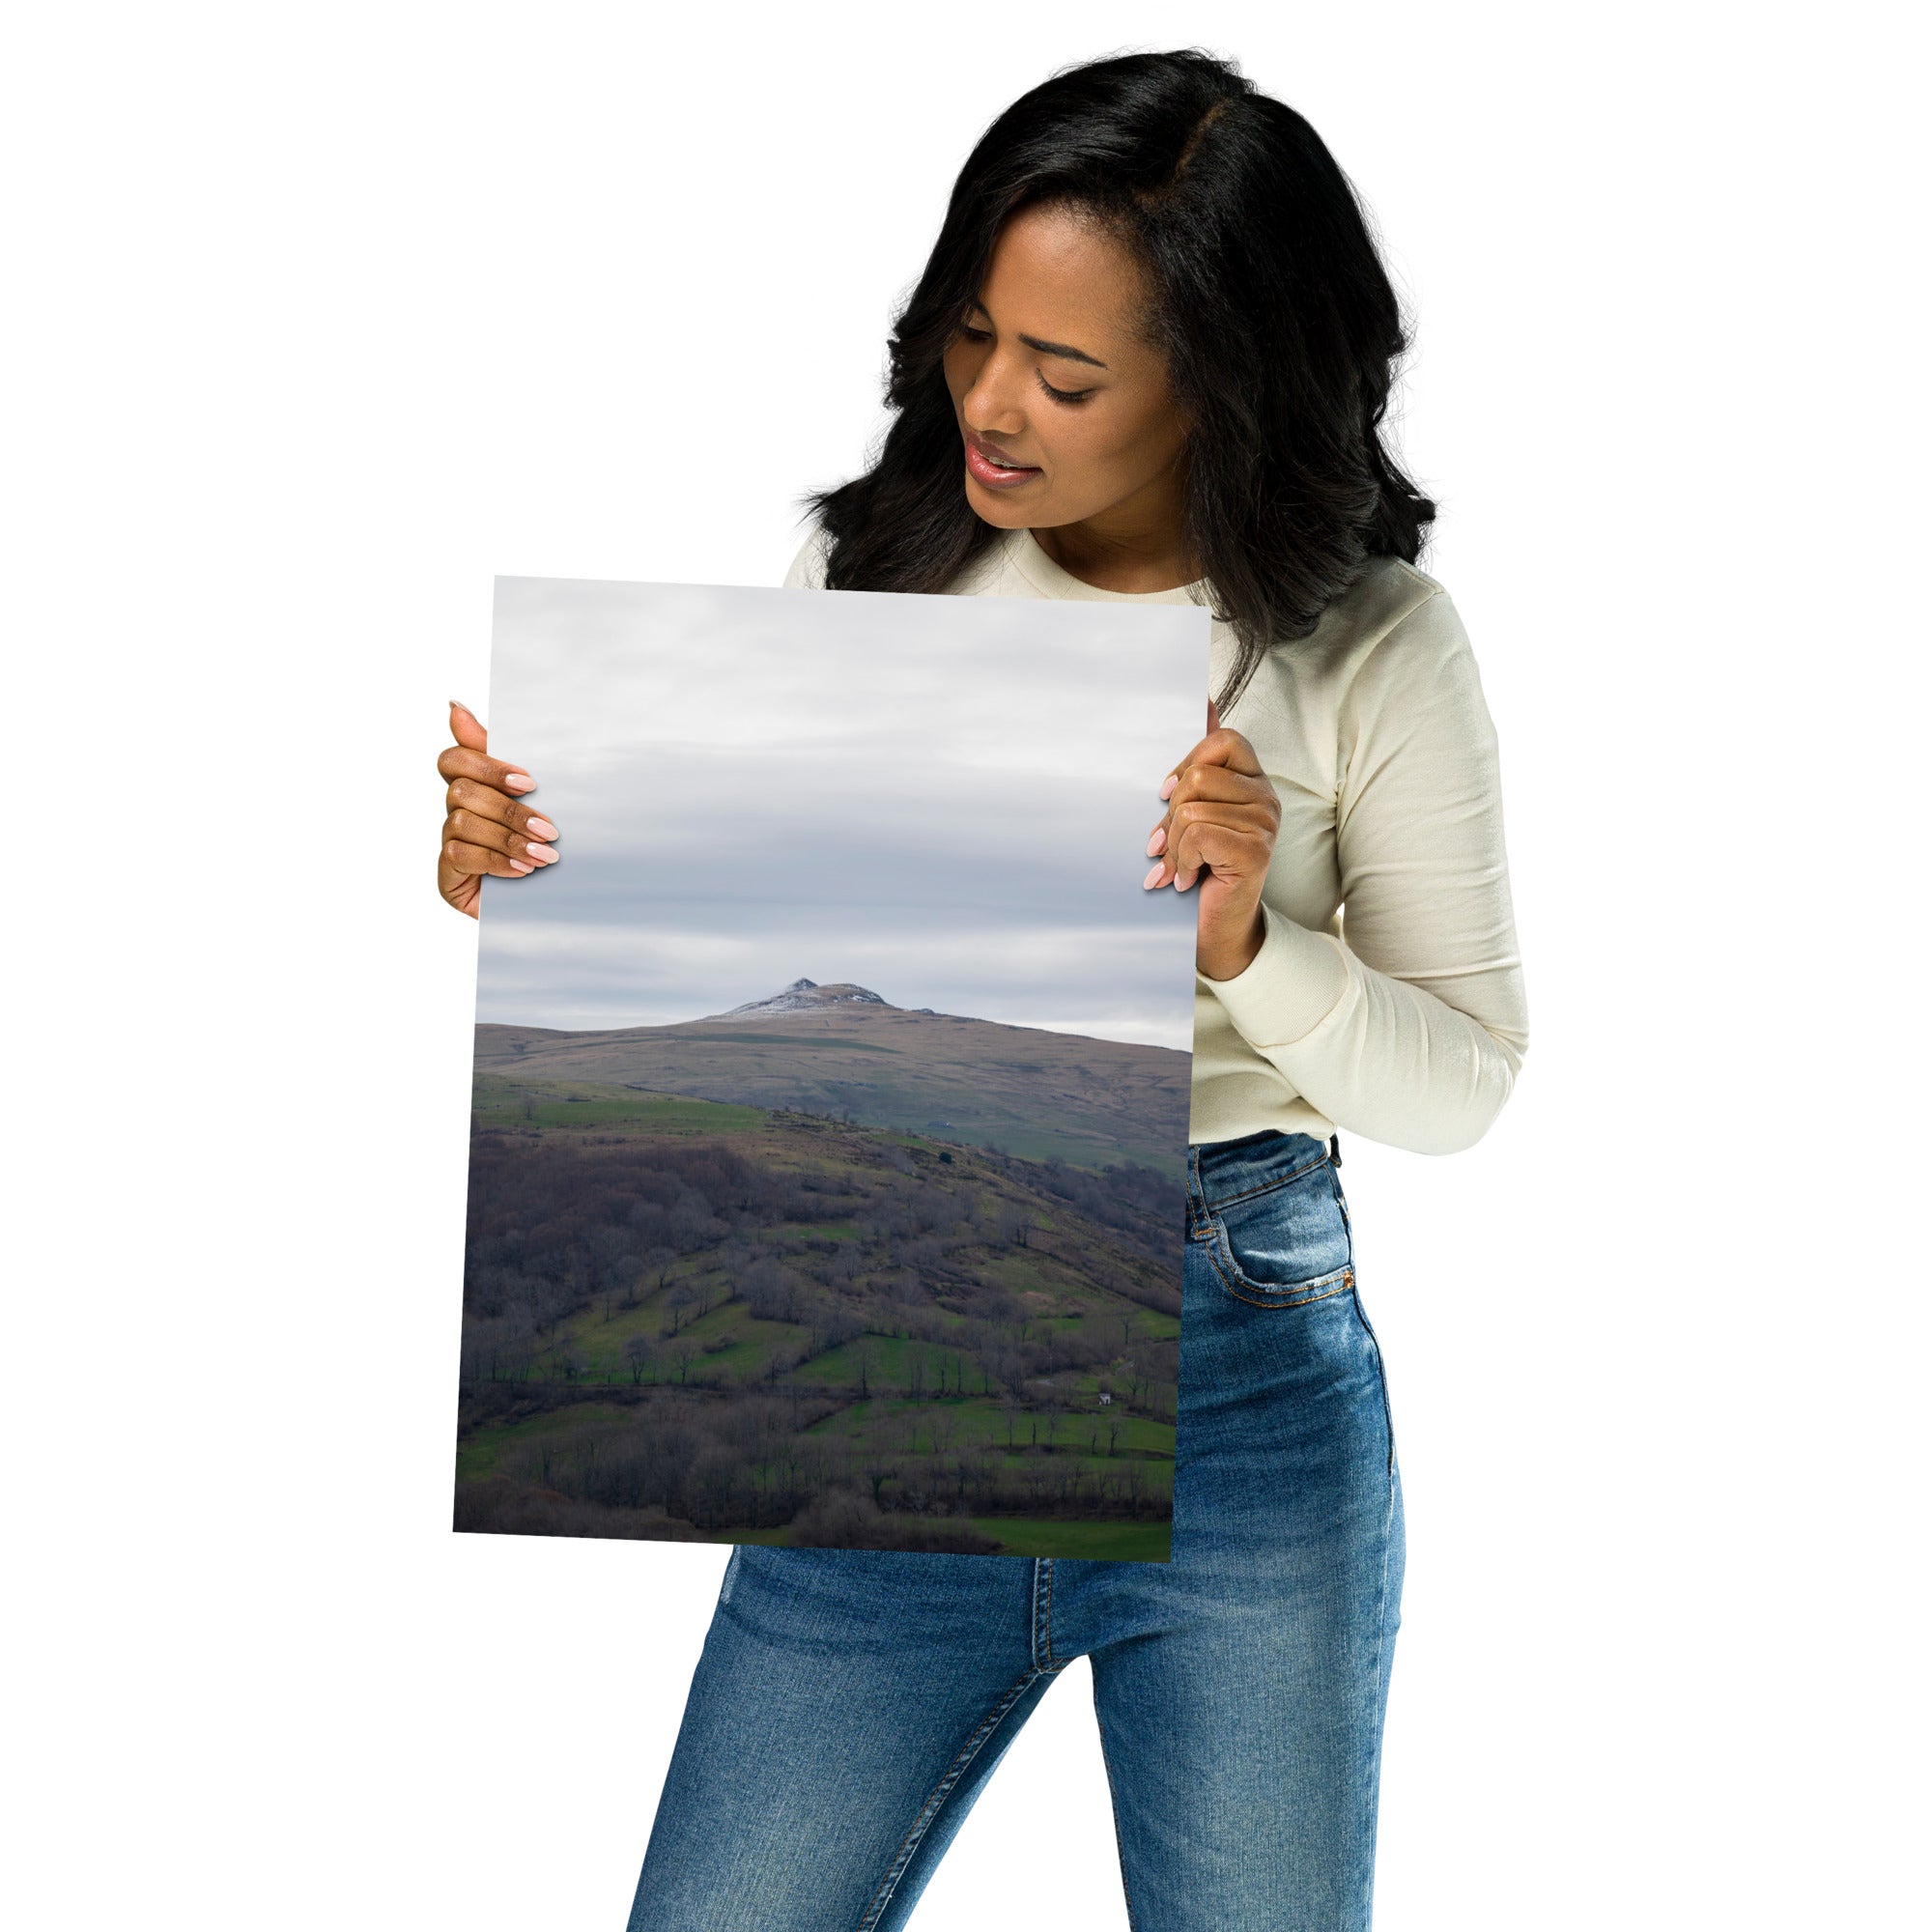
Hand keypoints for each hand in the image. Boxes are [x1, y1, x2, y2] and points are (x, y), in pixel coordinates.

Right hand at [435, 700, 558, 918]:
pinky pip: (460, 856)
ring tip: (546, 856)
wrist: (556, 903)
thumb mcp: (538, 799)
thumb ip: (504, 756)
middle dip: (510, 810)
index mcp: (475, 787)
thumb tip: (453, 706)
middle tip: (550, 829)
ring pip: (462, 822)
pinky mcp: (447, 875)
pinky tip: (524, 872)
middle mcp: (456, 812)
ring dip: (508, 838)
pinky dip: (496, 861)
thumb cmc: (546, 844)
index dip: (487, 766)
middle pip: (462, 791)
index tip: (528, 782)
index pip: (454, 759)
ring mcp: (450, 843)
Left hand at [1143, 699, 1280, 980]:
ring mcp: (1265, 823)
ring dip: (1174, 845)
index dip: (1186, 764)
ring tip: (1179, 867)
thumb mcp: (1190, 813)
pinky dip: (1181, 861)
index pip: (1223, 740)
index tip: (1167, 797)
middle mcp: (1267, 797)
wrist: (1216, 928)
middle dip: (1170, 815)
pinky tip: (1187, 879)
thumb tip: (1204, 698)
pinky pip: (1198, 834)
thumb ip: (1196, 768)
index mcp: (1253, 781)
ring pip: (1192, 808)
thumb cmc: (1200, 868)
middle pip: (1198, 777)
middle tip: (1167, 845)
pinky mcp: (1255, 850)